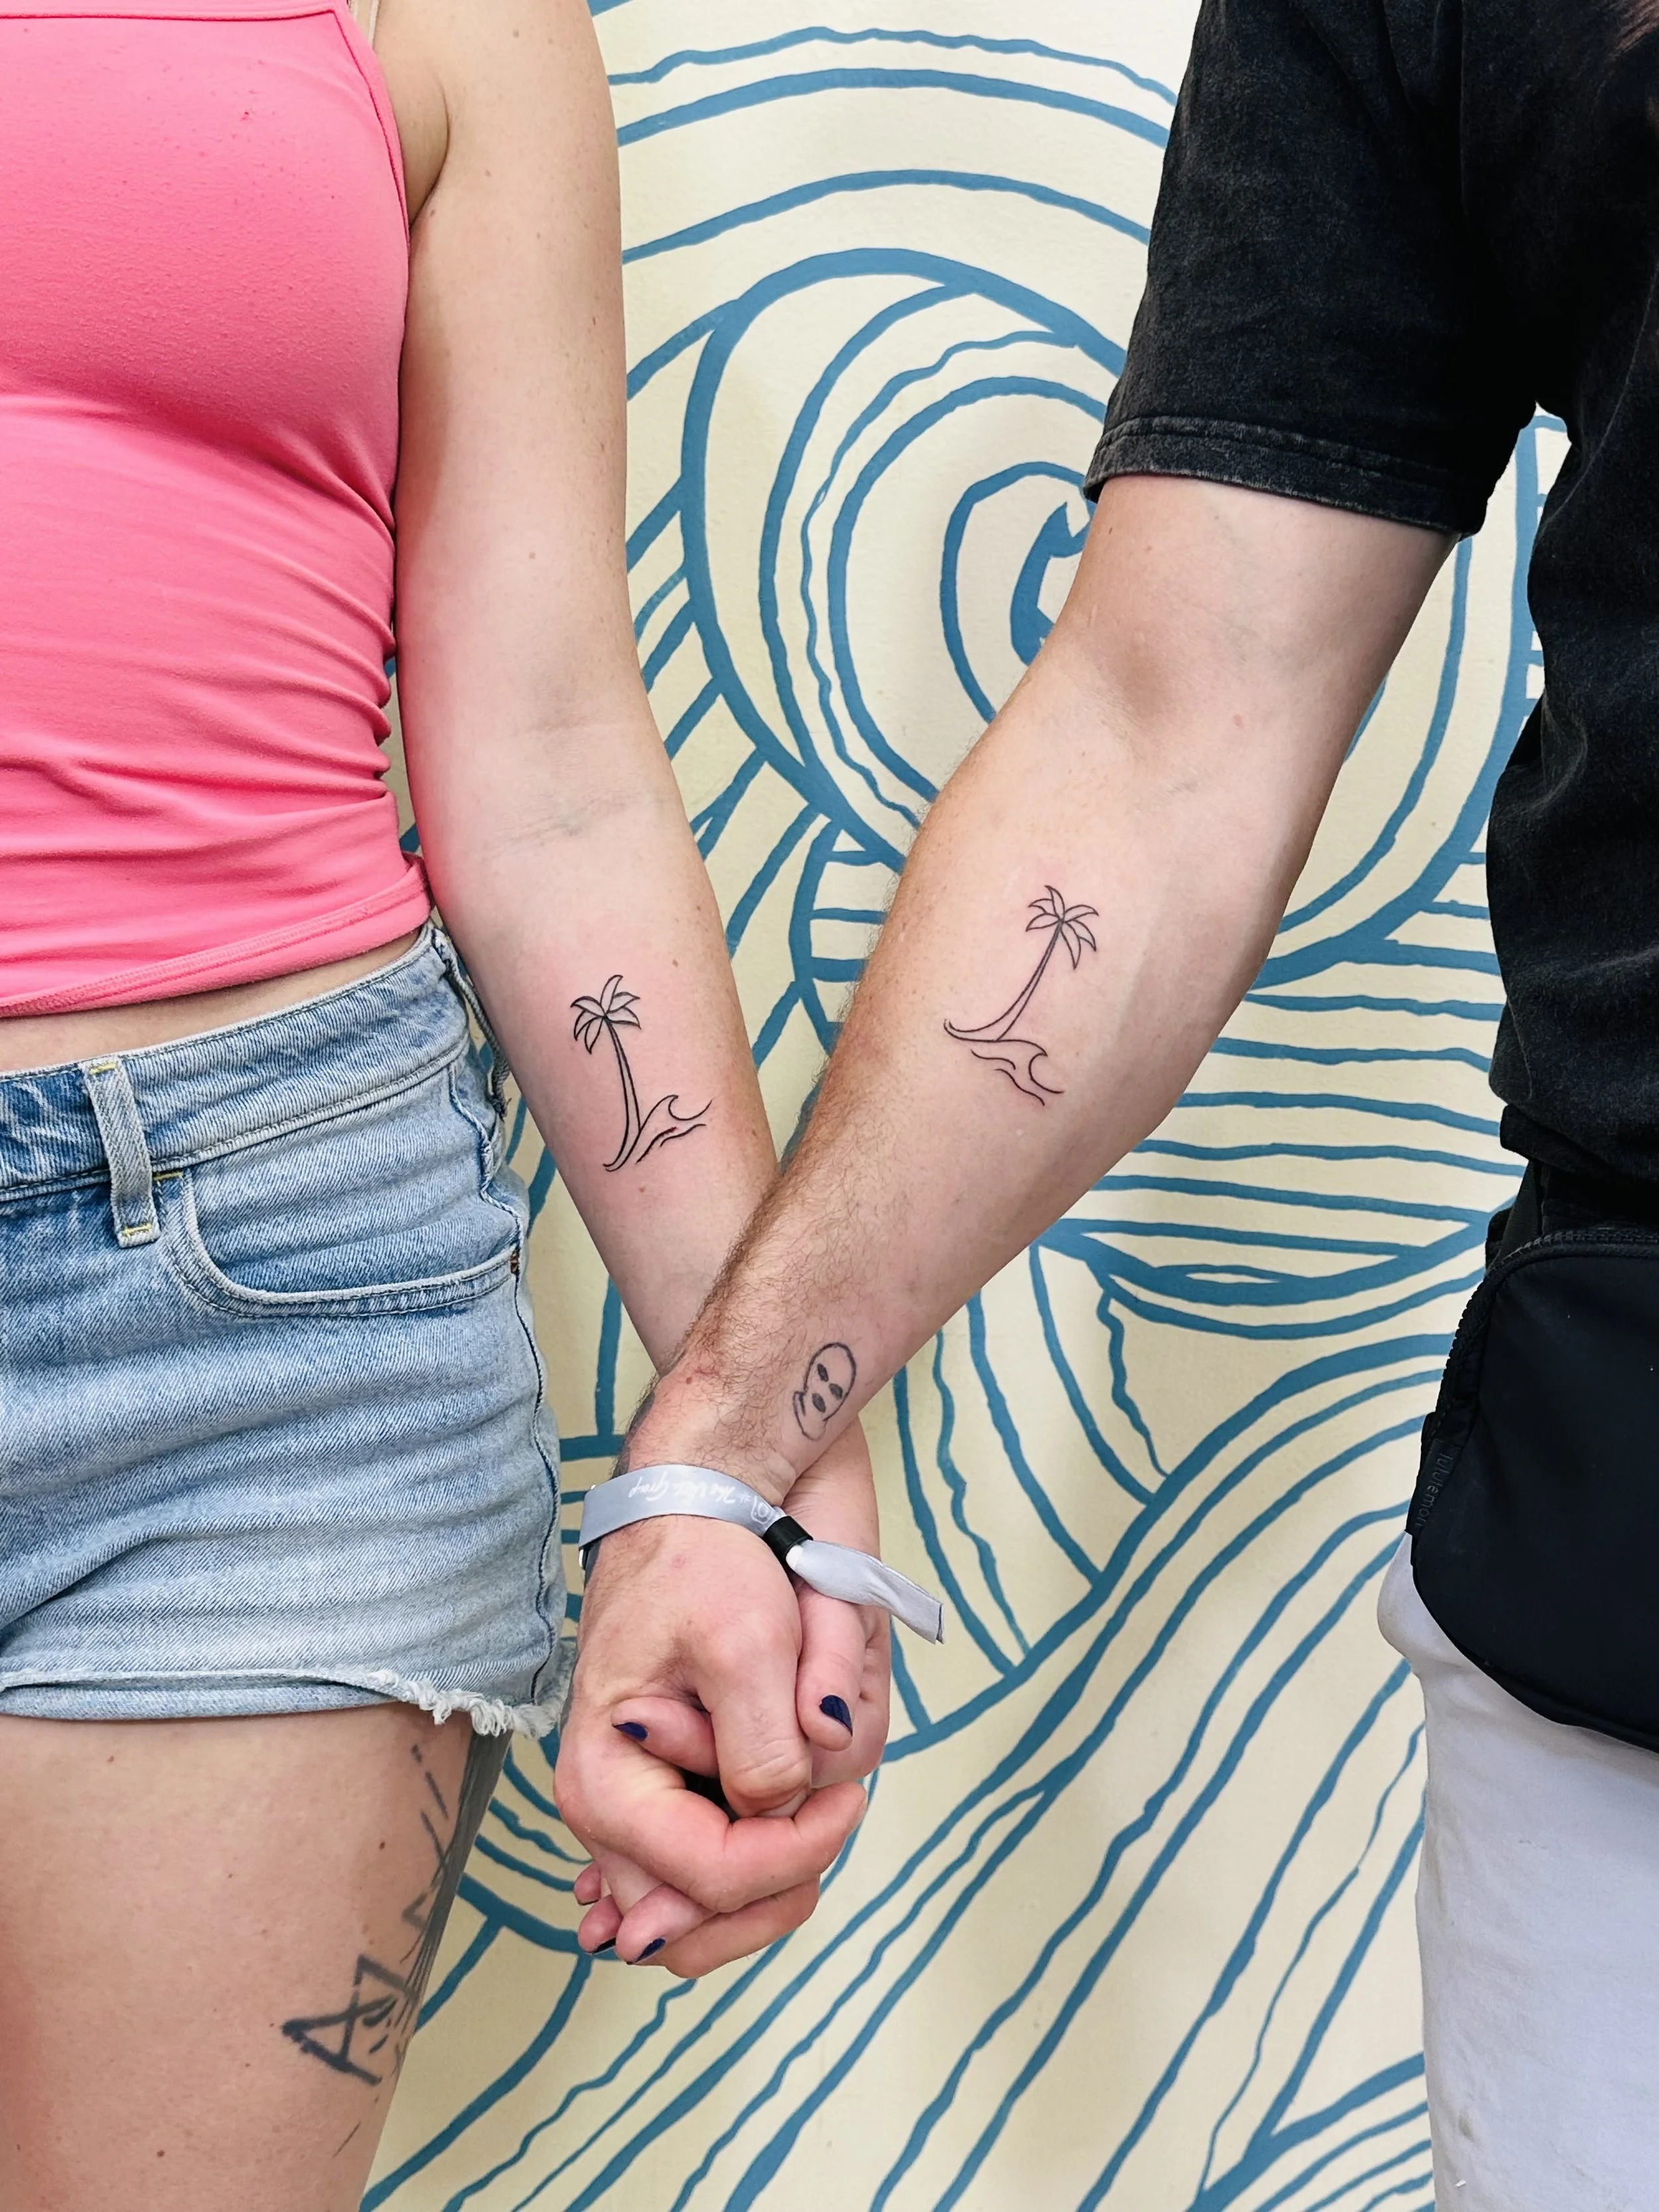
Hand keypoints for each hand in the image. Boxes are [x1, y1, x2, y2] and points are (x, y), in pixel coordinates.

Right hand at [556, 1426, 888, 1973]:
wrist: (696, 1504)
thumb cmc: (706, 1560)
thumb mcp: (747, 1642)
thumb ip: (761, 1748)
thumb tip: (779, 1821)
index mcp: (606, 1778)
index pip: (708, 1875)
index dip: (791, 1855)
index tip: (847, 1801)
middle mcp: (613, 1810)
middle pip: (691, 1927)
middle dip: (774, 1889)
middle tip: (834, 1820)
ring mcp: (643, 1805)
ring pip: (703, 1911)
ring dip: (771, 1880)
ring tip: (822, 1817)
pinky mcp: (676, 1787)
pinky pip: (708, 1871)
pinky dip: (753, 1869)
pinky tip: (786, 1860)